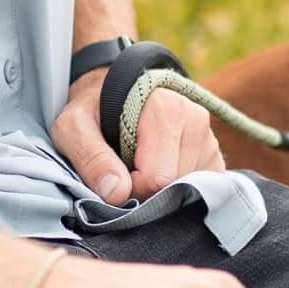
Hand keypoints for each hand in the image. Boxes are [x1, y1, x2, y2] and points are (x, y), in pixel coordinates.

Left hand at [52, 68, 226, 205]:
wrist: (115, 94)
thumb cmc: (93, 110)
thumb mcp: (74, 127)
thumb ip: (91, 157)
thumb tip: (117, 193)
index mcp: (167, 109)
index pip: (156, 178)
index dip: (130, 188)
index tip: (115, 174)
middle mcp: (196, 121)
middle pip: (174, 186)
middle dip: (147, 190)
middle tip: (126, 170)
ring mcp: (209, 140)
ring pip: (188, 191)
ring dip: (161, 190)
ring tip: (141, 166)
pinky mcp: (215, 157)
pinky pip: (200, 190)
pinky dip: (178, 191)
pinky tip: (160, 172)